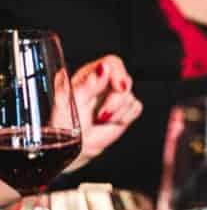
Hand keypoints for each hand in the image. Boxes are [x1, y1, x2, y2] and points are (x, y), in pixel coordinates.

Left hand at [66, 55, 142, 171]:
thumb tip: (102, 70)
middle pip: (125, 80)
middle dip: (116, 100)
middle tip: (103, 114)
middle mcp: (104, 83)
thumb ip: (88, 85)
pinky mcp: (125, 109)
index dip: (118, 74)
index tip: (119, 88)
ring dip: (118, 112)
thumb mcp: (70, 102)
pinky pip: (136, 108)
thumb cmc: (66, 124)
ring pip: (131, 96)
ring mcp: (116, 96)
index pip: (112, 64)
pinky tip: (112, 121)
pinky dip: (125, 117)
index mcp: (89, 75)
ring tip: (101, 119)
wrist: (77, 145)